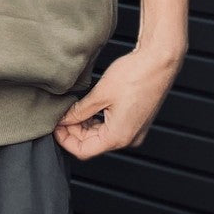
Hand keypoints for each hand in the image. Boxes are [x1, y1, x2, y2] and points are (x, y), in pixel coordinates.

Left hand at [53, 46, 184, 160]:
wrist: (159, 62)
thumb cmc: (134, 76)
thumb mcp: (100, 94)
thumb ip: (79, 111)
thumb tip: (64, 120)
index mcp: (118, 136)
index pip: (84, 151)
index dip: (65, 140)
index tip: (54, 126)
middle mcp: (129, 139)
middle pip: (92, 144)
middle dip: (73, 131)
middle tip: (61, 114)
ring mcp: (134, 131)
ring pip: (101, 136)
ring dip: (84, 125)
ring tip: (73, 108)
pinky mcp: (136, 121)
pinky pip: (111, 128)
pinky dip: (97, 120)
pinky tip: (88, 106)